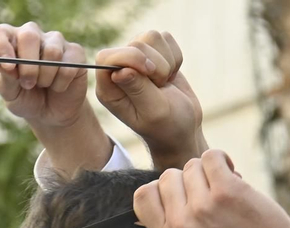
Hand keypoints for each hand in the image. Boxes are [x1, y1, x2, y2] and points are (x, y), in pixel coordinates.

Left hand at [0, 22, 110, 178]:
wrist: (52, 116)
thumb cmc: (27, 100)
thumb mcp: (11, 95)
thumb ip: (4, 78)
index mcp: (9, 42)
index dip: (0, 46)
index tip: (7, 66)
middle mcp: (31, 35)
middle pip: (29, 36)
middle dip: (28, 66)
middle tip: (28, 84)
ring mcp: (54, 41)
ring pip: (52, 52)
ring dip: (45, 77)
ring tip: (43, 85)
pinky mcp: (75, 52)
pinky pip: (68, 65)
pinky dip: (61, 83)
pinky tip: (58, 87)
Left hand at [95, 31, 206, 170]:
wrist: (183, 128)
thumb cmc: (167, 126)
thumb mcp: (154, 112)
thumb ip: (137, 89)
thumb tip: (120, 70)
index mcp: (109, 90)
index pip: (106, 57)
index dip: (130, 58)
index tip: (149, 72)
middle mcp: (119, 72)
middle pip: (135, 43)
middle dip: (156, 63)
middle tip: (161, 86)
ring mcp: (136, 60)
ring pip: (152, 37)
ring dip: (167, 60)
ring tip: (165, 83)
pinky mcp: (154, 53)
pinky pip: (166, 38)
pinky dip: (175, 57)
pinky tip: (172, 76)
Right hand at [134, 151, 289, 227]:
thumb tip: (153, 195)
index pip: (142, 197)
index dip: (160, 189)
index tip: (182, 195)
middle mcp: (181, 224)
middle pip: (168, 176)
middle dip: (189, 179)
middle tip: (210, 194)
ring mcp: (202, 206)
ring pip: (192, 165)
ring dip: (210, 172)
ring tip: (227, 191)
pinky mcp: (225, 191)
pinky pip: (212, 156)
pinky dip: (223, 161)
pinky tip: (235, 175)